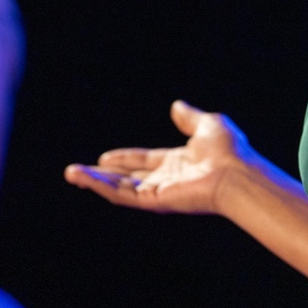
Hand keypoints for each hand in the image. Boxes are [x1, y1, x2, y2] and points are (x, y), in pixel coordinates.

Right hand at [64, 100, 254, 215]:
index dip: (124, 159)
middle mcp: (166, 179)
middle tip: (77, 170)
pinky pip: (123, 195)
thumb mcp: (208, 124)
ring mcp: (159, 192)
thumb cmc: (229, 151)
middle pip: (127, 177)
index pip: (144, 161)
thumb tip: (177, 106)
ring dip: (94, 182)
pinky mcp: (154, 201)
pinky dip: (102, 188)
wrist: (236, 172)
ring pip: (120, 188)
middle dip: (102, 175)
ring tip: (71, 174)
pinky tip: (85, 178)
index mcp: (178, 162)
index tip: (103, 157)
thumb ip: (190, 118)